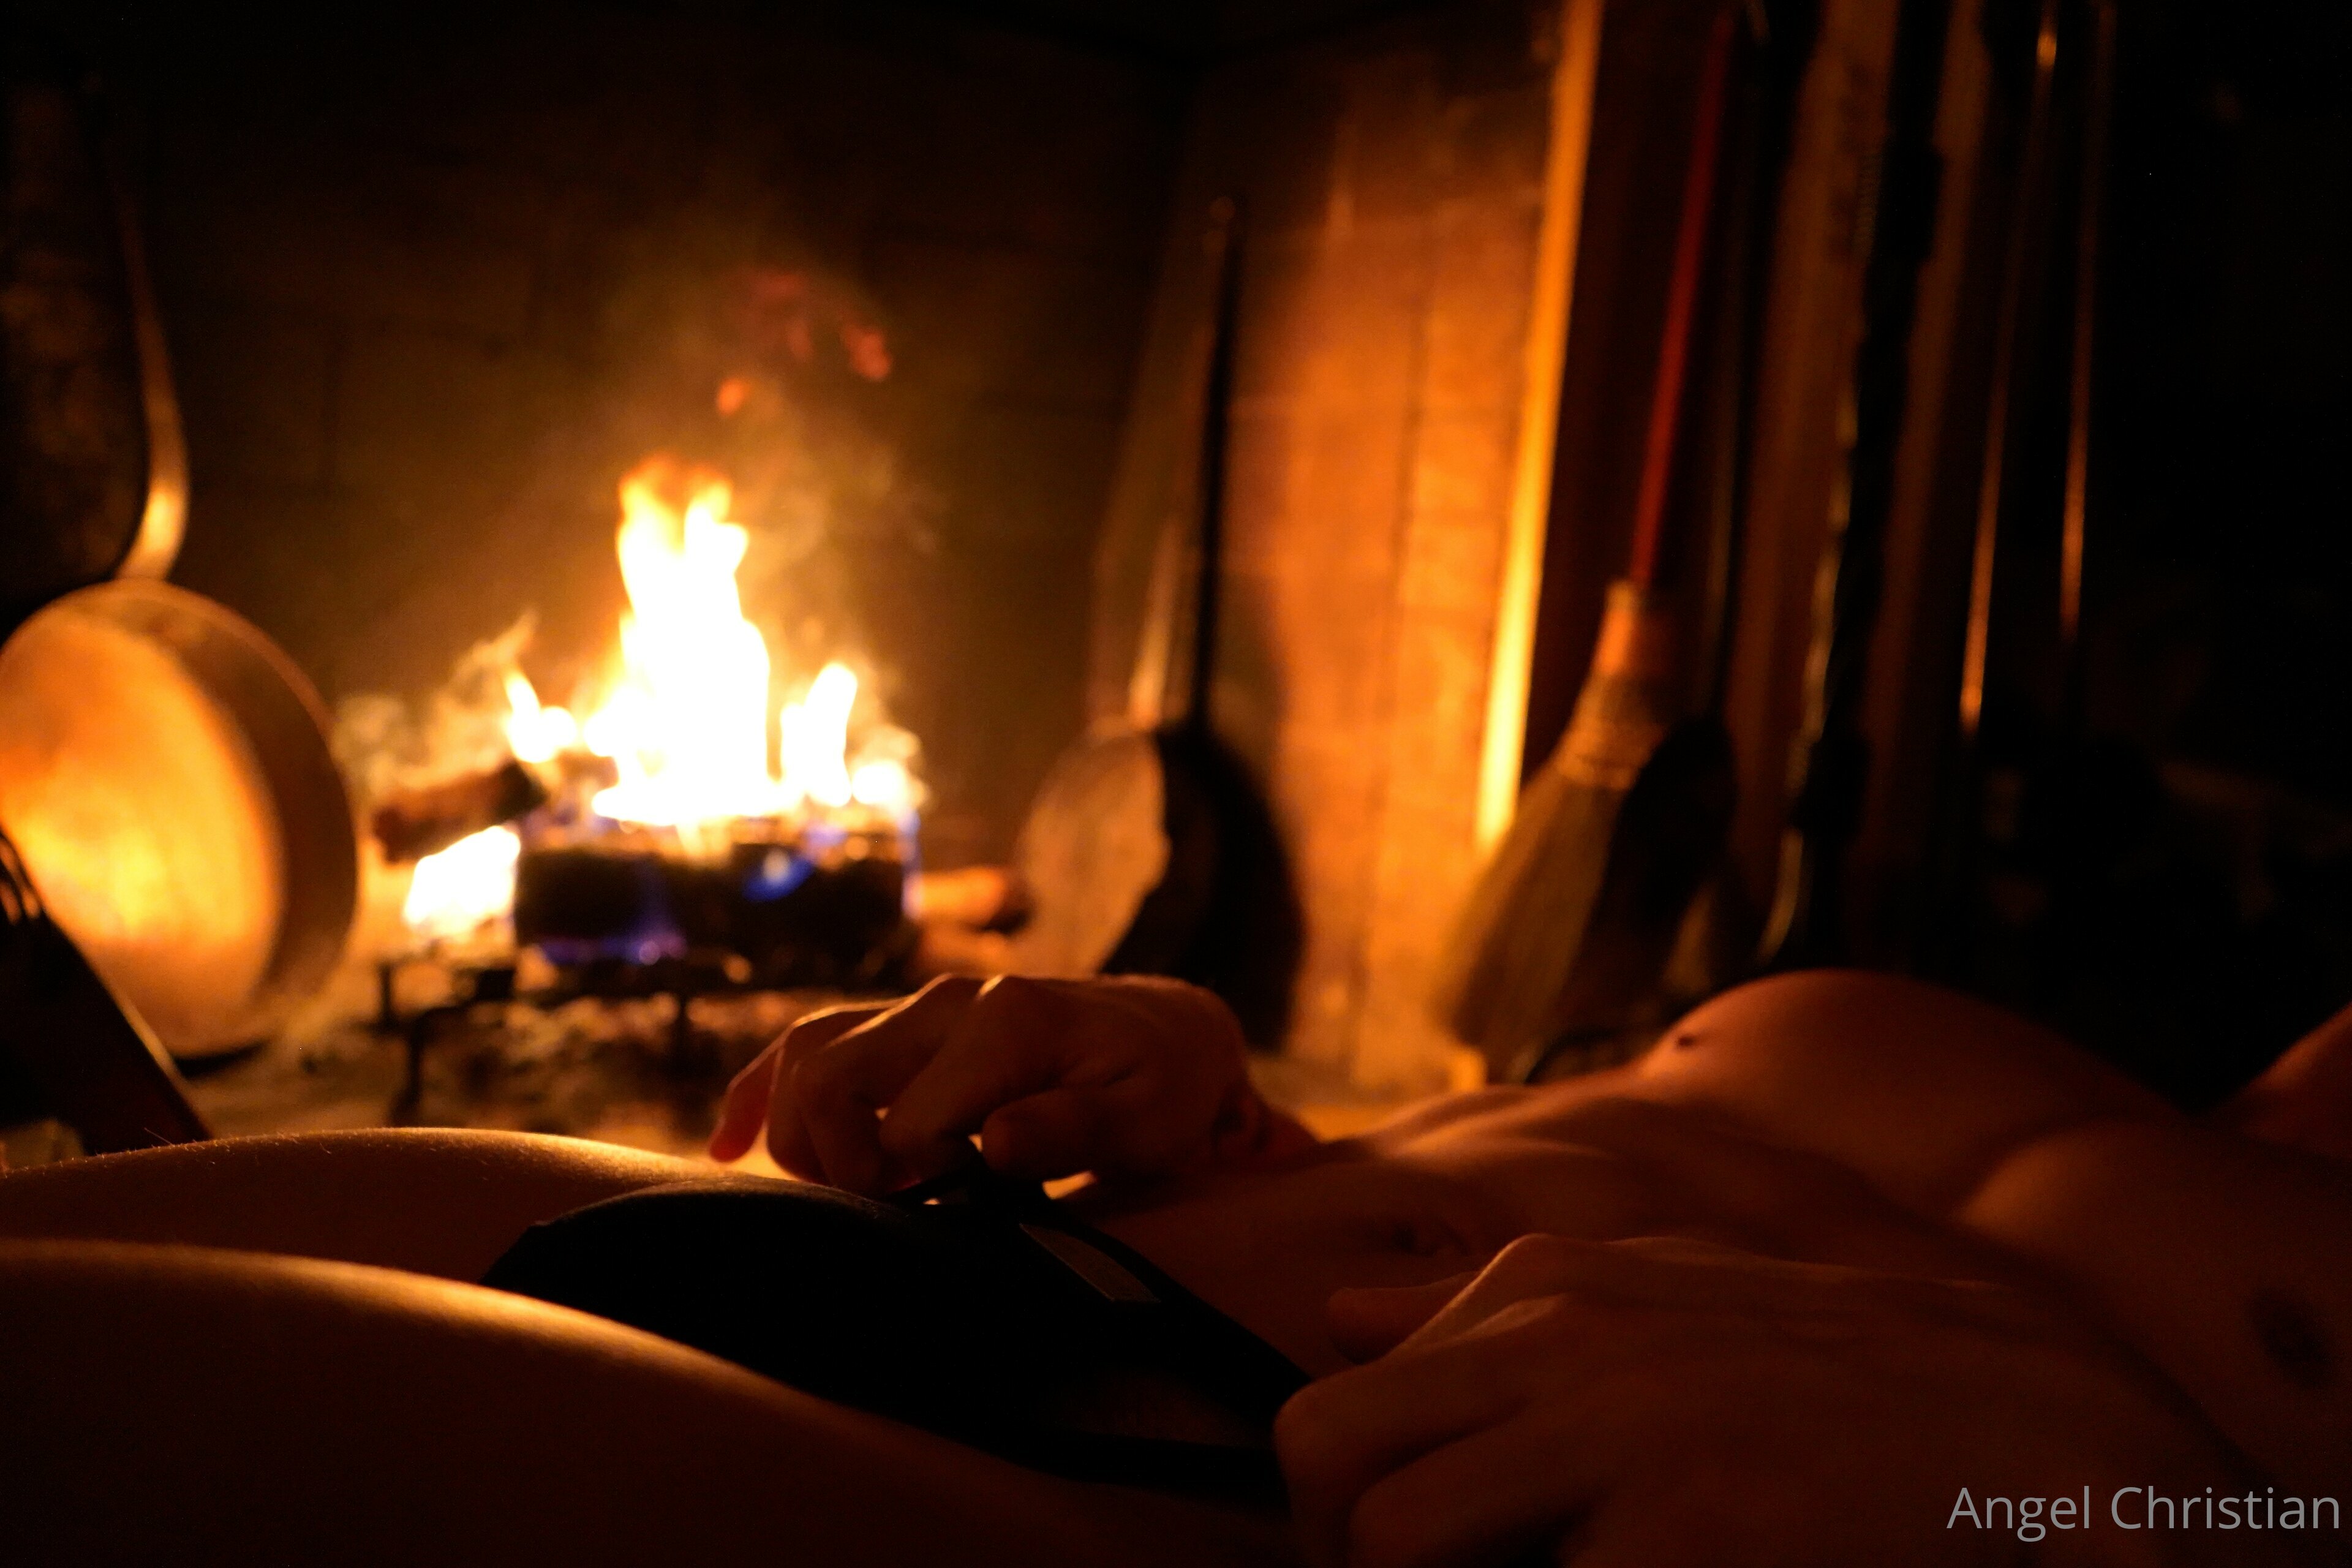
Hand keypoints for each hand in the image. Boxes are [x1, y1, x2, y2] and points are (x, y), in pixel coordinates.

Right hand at [708, 974, 1309, 1192]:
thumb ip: (1073, 1129)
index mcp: (1004, 1023)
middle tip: (889, 1212)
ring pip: (808, 1057)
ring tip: (842, 1194)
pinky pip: (807, 1043)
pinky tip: (728, 1147)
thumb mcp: (1147, 1118)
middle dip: (835, 1161)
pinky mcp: (897, 1022)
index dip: (911, 1186)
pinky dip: (761, 1092)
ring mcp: (916, 1006)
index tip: (952, 1216)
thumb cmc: (1160, 1086)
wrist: (1168, 1031)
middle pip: (829, 1078)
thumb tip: (992, 1143)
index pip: (906, 1123)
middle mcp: (946, 1001)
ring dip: (800, 1135)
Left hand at [1278, 1235, 2276, 1567]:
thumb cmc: (1815, 1370)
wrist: (2018, 1417)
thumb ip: (1478, 1307)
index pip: (1327, 1415)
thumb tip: (1341, 1315)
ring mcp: (1619, 1437)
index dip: (1329, 1521)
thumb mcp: (1639, 1296)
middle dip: (1343, 1559)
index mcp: (1535, 1297)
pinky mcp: (1686, 1534)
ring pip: (1394, 1541)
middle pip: (1326, 1462)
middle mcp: (1556, 1347)